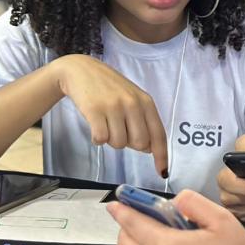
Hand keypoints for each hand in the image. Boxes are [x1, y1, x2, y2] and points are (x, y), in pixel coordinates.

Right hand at [51, 54, 167, 176]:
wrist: (81, 70)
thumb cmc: (109, 89)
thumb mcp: (132, 99)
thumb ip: (143, 121)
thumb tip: (149, 149)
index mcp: (147, 102)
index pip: (159, 134)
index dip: (161, 156)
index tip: (163, 173)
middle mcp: (133, 104)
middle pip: (139, 144)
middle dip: (129, 144)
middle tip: (119, 129)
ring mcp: (114, 106)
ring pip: (118, 143)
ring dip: (111, 139)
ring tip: (106, 122)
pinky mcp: (95, 110)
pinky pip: (100, 139)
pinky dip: (97, 138)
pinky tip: (95, 124)